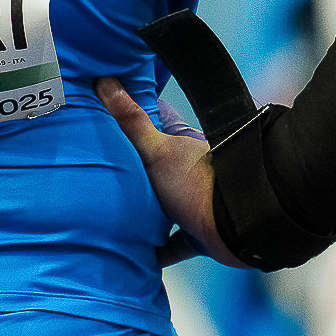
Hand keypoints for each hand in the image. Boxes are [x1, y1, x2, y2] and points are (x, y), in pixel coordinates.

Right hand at [94, 77, 241, 267]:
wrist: (236, 227)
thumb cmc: (198, 183)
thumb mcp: (157, 150)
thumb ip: (132, 120)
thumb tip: (105, 81)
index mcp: (180, 146)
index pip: (156, 122)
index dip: (137, 114)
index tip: (110, 109)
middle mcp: (187, 173)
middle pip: (155, 166)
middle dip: (133, 169)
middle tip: (99, 166)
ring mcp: (193, 204)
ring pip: (163, 205)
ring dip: (144, 211)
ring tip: (111, 212)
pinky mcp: (196, 235)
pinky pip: (172, 244)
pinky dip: (157, 250)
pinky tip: (137, 254)